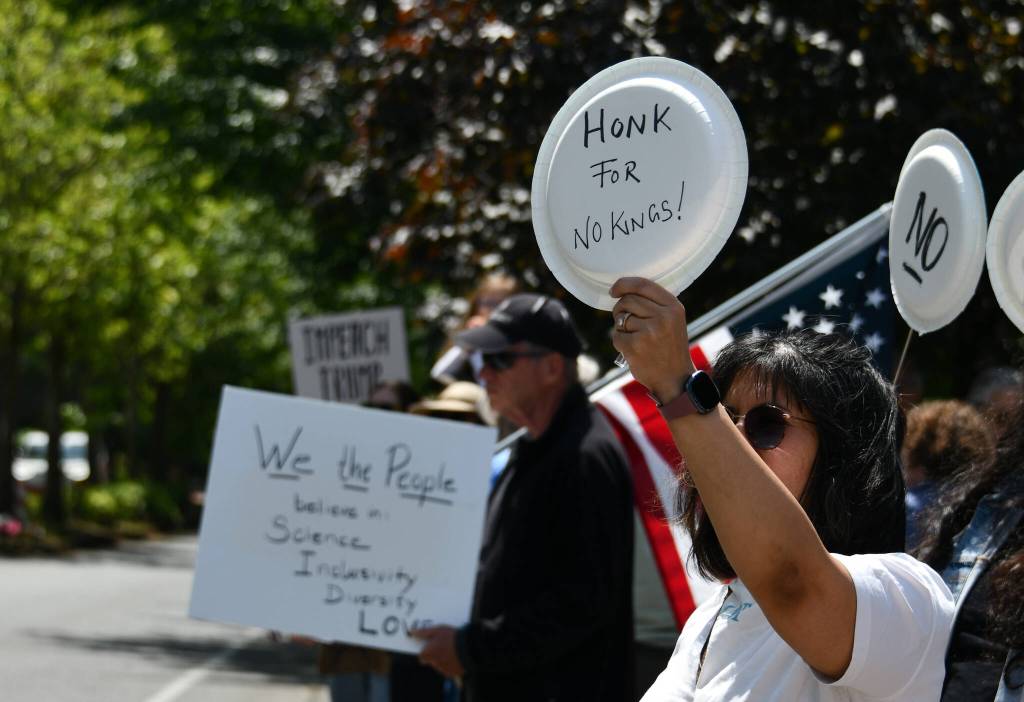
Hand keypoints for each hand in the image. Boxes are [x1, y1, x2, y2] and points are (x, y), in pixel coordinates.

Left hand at [411, 625, 464, 678]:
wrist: (468, 647)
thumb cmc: (451, 638)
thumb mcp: (437, 630)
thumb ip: (423, 632)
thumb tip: (412, 632)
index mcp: (427, 654)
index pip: (421, 656)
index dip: (426, 651)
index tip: (431, 645)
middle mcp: (433, 664)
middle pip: (431, 660)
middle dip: (435, 655)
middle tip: (444, 645)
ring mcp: (443, 670)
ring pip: (440, 665)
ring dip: (443, 659)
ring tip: (452, 650)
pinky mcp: (452, 673)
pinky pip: (449, 669)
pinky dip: (451, 664)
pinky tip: (456, 656)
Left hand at [610, 277, 694, 401]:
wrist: (675, 379)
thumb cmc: (669, 347)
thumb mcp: (672, 320)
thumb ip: (654, 304)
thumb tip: (623, 290)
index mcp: (673, 307)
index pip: (643, 284)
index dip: (624, 284)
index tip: (614, 290)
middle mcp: (663, 317)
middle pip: (628, 300)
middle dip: (620, 309)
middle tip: (625, 321)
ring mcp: (648, 332)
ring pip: (620, 318)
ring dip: (621, 328)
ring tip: (636, 339)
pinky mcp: (635, 346)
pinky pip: (616, 336)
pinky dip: (620, 342)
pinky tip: (634, 350)